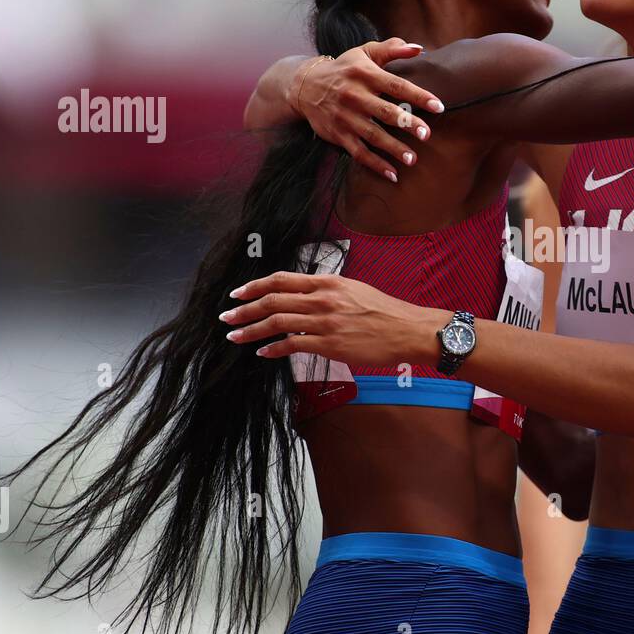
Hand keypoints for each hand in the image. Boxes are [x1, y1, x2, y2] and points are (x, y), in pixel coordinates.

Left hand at [220, 272, 439, 367]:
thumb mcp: (353, 289)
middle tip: (227, 318)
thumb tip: (303, 297)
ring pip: (277, 323)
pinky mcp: (330, 344)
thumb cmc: (383, 311)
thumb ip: (326, 291)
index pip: (281, 280)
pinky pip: (292, 346)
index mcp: (327, 282)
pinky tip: (263, 353)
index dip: (254, 286)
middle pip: (272, 301)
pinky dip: (273, 349)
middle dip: (244, 310)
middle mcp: (322, 299)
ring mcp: (324, 322)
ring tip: (235, 337)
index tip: (237, 294)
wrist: (406, 330)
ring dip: (251, 331)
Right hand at [288, 38, 443, 181]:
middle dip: (407, 123)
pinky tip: (392, 174)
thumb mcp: (364, 53)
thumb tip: (419, 48)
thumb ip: (392, 49)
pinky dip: (375, 164)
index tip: (438, 106)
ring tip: (412, 159)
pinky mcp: (338, 134)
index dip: (418, 96)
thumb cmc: (344, 69)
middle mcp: (354, 96)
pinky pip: (358, 152)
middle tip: (427, 134)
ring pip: (372, 135)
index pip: (396, 85)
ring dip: (393, 148)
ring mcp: (345, 117)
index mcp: (365, 74)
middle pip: (385, 112)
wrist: (305, 86)